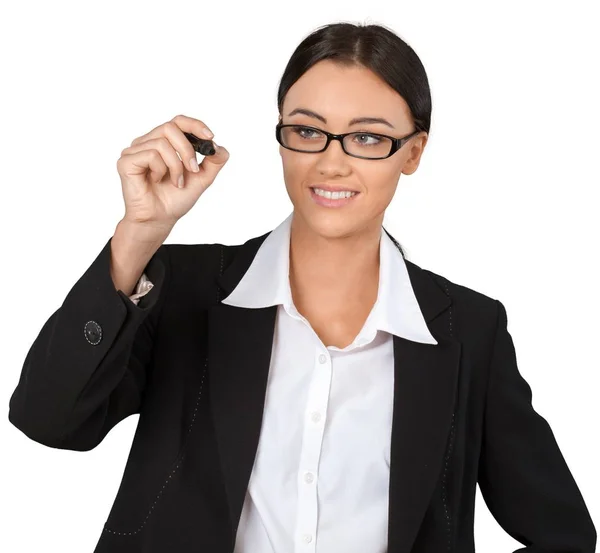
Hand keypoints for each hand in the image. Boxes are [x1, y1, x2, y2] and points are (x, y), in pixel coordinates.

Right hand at [116, 114, 228, 232]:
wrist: (160, 219)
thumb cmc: (175, 200)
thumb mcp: (202, 178)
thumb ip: (214, 162)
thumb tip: (220, 147)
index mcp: (163, 142)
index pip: (178, 122)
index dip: (195, 125)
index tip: (210, 136)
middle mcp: (147, 142)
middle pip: (170, 127)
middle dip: (187, 150)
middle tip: (194, 170)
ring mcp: (135, 150)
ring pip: (162, 143)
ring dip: (175, 166)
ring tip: (176, 182)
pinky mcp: (126, 161)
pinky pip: (150, 155)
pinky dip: (160, 170)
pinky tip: (156, 181)